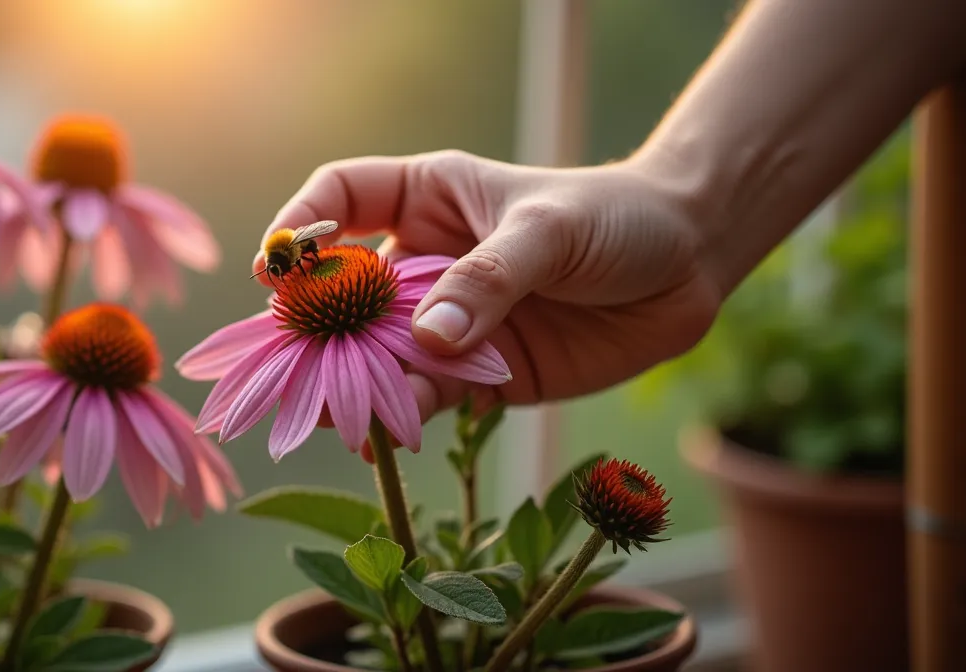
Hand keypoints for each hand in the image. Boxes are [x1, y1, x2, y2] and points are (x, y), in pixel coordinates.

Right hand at [255, 150, 722, 421]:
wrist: (687, 270)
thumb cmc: (615, 221)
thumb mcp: (551, 231)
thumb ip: (489, 279)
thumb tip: (424, 339)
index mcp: (427, 198)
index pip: (341, 197)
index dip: (301, 225)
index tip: (278, 265)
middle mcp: (423, 262)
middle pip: (343, 291)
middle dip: (314, 327)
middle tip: (291, 362)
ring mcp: (445, 323)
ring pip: (378, 355)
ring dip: (352, 384)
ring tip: (332, 414)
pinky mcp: (477, 376)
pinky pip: (425, 398)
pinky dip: (401, 417)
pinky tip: (384, 436)